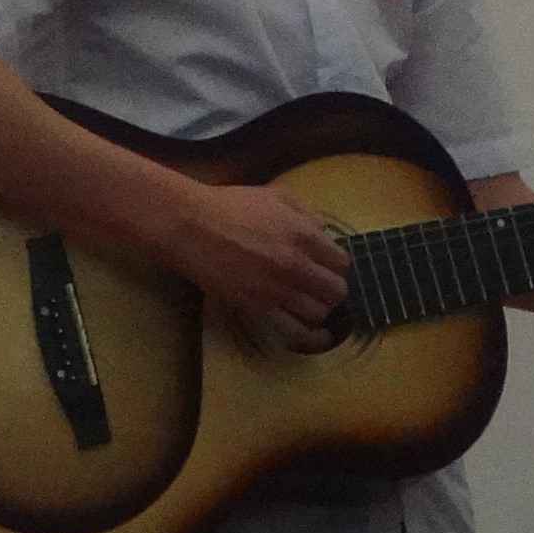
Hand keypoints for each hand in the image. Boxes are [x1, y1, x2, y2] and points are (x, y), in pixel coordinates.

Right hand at [155, 178, 351, 346]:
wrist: (192, 227)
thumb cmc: (230, 206)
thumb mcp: (274, 196)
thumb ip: (305, 212)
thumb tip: (324, 230)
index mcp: (305, 235)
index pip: (342, 262)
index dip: (336, 266)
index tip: (327, 267)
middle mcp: (297, 266)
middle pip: (336, 290)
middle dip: (332, 289)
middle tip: (321, 287)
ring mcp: (278, 290)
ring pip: (319, 312)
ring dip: (320, 309)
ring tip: (311, 305)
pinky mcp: (259, 309)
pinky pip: (295, 331)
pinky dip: (311, 337)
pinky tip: (318, 337)